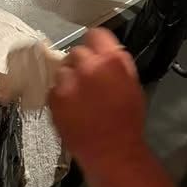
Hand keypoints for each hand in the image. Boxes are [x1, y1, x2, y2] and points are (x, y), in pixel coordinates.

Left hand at [49, 28, 145, 172]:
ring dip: (69, 78)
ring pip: (62, 69)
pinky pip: (54, 89)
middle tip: (89, 81)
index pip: (96, 34)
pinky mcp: (54, 99)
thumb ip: (118, 63)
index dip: (96, 43)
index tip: (96, 51)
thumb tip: (109, 52)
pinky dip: (60, 95)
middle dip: (81, 63)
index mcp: (111, 60)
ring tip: (80, 97)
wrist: (112, 152)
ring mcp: (67, 83)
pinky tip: (73, 108)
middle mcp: (87, 67)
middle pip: (77, 51)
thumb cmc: (127, 121)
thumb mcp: (132, 84)